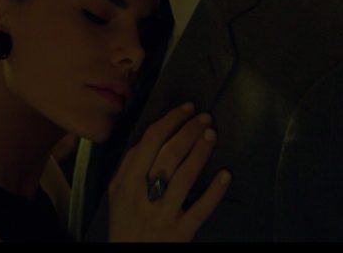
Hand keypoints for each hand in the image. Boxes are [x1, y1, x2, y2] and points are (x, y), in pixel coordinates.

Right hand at [107, 102, 230, 241]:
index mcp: (126, 181)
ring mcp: (163, 213)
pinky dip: (215, 190)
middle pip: (170, 152)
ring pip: (186, 175)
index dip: (171, 120)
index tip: (185, 110)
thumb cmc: (125, 224)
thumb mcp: (117, 194)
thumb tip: (149, 139)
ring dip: (201, 151)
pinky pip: (201, 208)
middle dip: (190, 130)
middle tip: (204, 118)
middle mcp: (143, 195)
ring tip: (212, 135)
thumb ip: (129, 166)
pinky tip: (225, 174)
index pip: (150, 140)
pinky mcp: (180, 232)